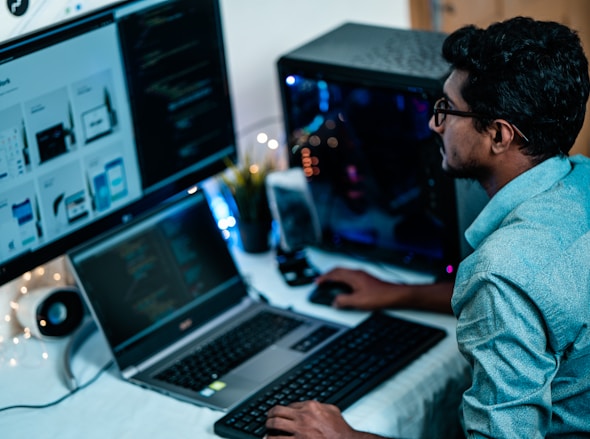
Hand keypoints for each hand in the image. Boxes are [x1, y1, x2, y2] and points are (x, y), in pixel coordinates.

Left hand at [265, 400, 379, 438]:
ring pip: (275, 425)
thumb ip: (320, 405)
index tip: (281, 413)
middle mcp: (303, 416)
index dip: (284, 409)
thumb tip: (312, 403)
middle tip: (268, 418)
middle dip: (270, 415)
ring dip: (268, 426)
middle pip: (278, 411)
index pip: (290, 404)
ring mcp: (299, 430)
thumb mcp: (332, 410)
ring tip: (266, 429)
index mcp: (310, 406)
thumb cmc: (340, 430)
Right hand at [315, 268, 453, 313]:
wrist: (396, 295)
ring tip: (330, 283)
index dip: (324, 278)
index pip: (334, 274)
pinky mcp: (367, 279)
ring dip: (336, 276)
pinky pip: (350, 276)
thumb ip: (344, 301)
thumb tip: (335, 301)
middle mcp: (358, 273)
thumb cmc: (381, 296)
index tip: (317, 282)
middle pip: (339, 270)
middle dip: (328, 275)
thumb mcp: (358, 301)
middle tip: (321, 280)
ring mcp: (363, 275)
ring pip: (345, 272)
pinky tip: (345, 286)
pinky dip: (343, 279)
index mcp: (353, 276)